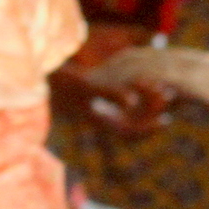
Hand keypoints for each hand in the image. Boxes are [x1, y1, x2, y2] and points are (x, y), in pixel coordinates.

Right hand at [51, 67, 170, 138]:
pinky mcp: (100, 97)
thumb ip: (109, 92)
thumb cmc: (61, 79)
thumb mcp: (86, 85)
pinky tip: (145, 79)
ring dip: (147, 100)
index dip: (148, 130)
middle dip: (152, 110)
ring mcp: (101, 107)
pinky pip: (125, 99)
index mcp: (98, 120)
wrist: (41, 74)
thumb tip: (132, 101)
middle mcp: (102, 117)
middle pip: (134, 121)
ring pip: (132, 110)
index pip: (128, 133)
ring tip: (161, 86)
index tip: (166, 121)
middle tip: (168, 94)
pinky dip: (137, 91)